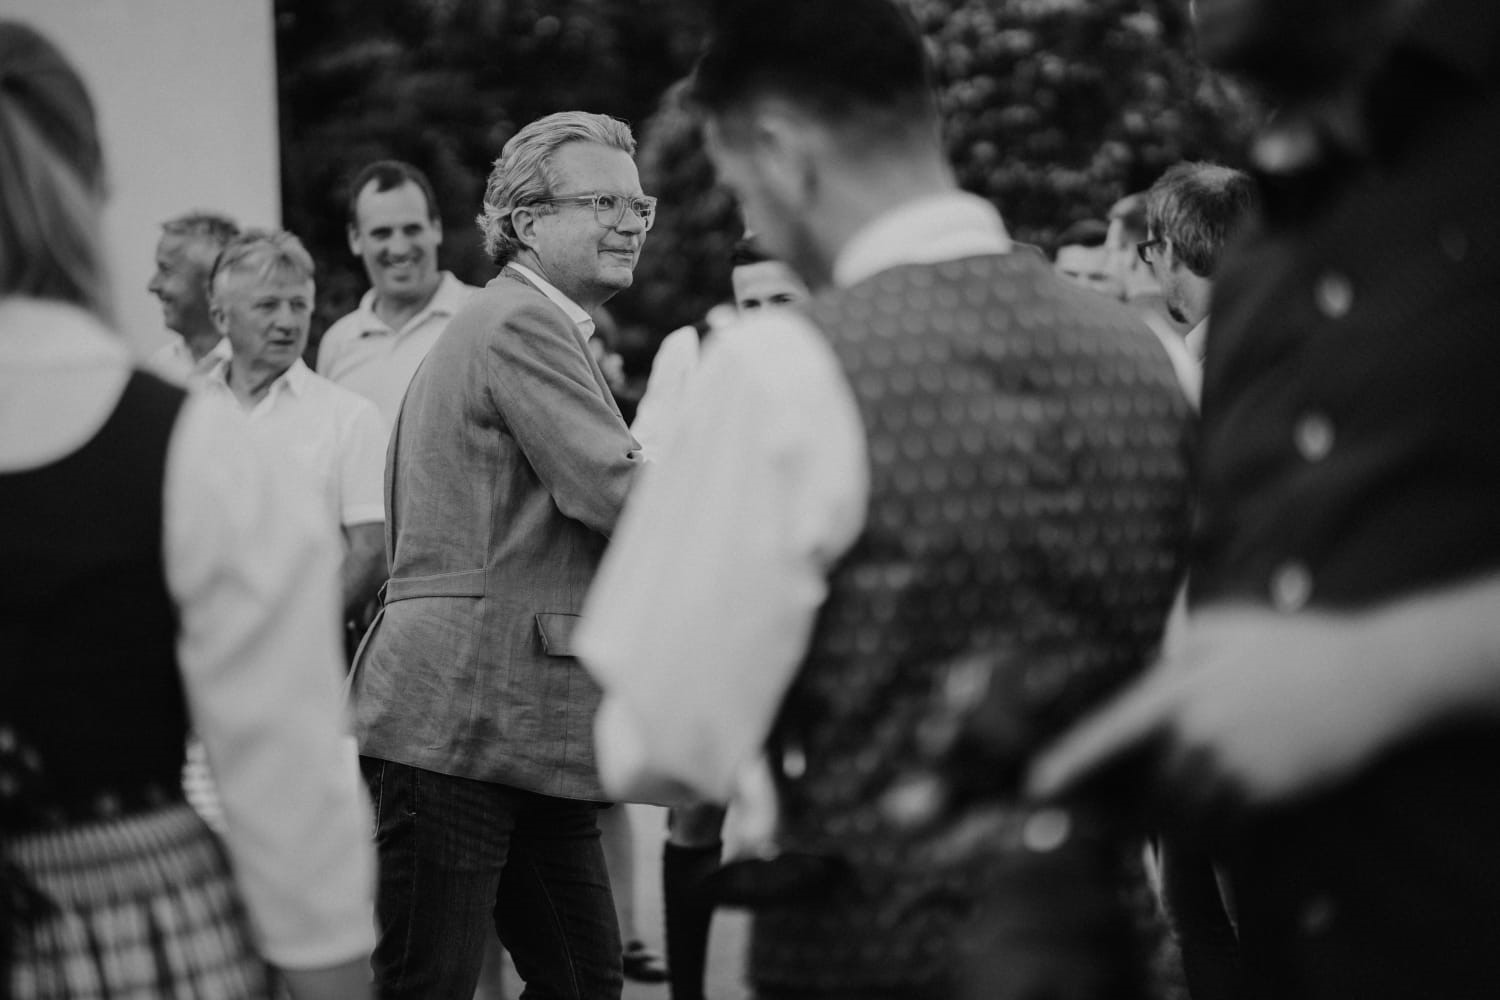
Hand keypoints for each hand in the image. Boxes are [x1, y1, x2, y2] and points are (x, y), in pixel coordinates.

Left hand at [1028, 604, 1418, 811]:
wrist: (1375, 677)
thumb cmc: (1294, 644)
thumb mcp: (1226, 626)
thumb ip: (1175, 646)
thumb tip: (1140, 667)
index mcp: (1183, 689)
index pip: (1112, 731)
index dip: (1070, 761)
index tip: (1035, 785)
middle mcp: (1202, 734)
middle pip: (1139, 785)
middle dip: (1114, 802)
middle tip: (1088, 810)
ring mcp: (1236, 769)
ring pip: (1177, 812)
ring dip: (1157, 820)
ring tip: (1136, 820)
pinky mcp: (1267, 796)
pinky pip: (1218, 826)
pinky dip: (1201, 828)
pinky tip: (1197, 819)